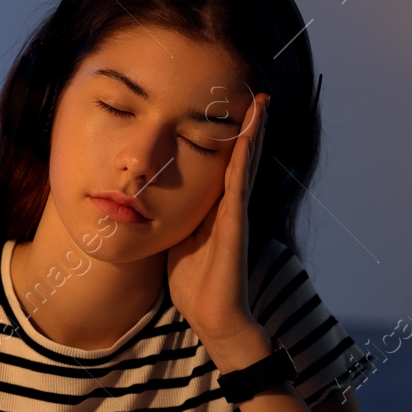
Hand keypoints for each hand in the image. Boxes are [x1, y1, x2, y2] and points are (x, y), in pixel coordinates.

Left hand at [167, 92, 268, 344]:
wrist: (213, 317)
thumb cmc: (194, 284)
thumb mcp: (177, 241)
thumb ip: (173, 219)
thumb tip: (150, 202)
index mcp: (216, 210)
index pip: (226, 166)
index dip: (231, 139)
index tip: (232, 110)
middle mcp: (230, 207)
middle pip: (243, 159)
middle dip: (250, 127)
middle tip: (258, 95)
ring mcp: (236, 215)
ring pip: (247, 165)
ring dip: (254, 133)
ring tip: (261, 104)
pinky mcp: (236, 226)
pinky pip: (239, 187)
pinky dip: (244, 161)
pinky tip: (248, 138)